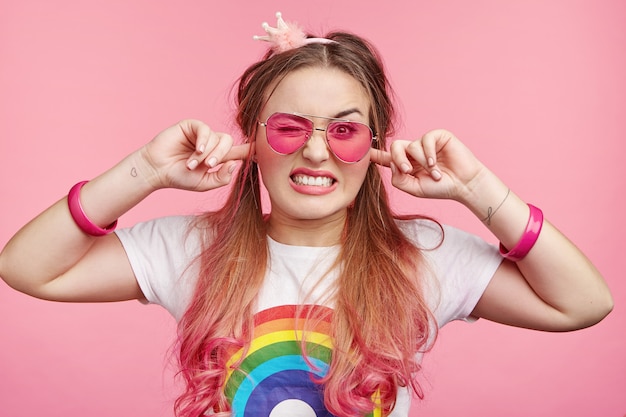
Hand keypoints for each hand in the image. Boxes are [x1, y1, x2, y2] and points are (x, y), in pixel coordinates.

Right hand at [137, 119, 252, 191]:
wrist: (158, 171)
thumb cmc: (180, 178)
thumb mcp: (205, 183)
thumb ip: (222, 177)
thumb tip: (236, 164)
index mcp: (219, 158)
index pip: (239, 152)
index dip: (251, 150)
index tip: (263, 149)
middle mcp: (213, 144)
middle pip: (229, 143)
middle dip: (221, 155)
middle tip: (209, 165)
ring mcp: (202, 134)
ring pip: (217, 138)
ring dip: (207, 153)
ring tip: (192, 164)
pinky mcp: (191, 126)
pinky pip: (205, 129)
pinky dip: (203, 141)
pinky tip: (197, 150)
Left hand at [370, 129, 485, 201]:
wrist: (463, 185)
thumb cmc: (440, 188)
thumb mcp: (414, 188)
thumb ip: (399, 179)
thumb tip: (393, 164)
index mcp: (406, 164)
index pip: (387, 157)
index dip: (374, 154)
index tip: (361, 150)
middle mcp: (413, 152)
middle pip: (394, 147)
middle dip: (398, 159)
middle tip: (408, 171)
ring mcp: (425, 143)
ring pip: (410, 146)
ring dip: (421, 162)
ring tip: (434, 173)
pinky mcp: (438, 136)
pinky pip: (425, 140)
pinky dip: (428, 153)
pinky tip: (435, 164)